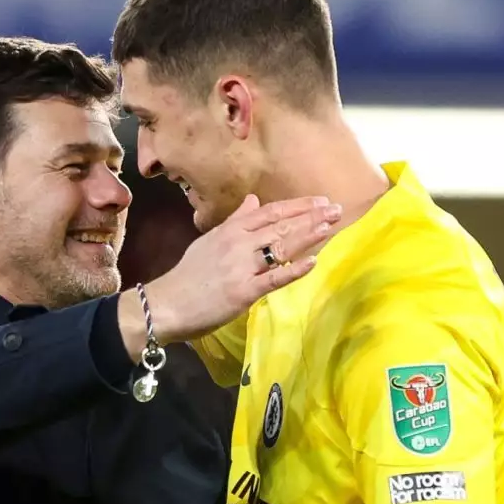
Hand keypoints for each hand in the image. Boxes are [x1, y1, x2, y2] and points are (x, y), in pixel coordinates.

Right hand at [118, 194, 341, 355]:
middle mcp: (237, 244)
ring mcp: (241, 267)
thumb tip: (253, 200)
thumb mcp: (209, 241)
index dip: (297, 205)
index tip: (320, 200)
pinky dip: (293, 270)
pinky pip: (273, 278)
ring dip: (307, 235)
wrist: (166, 304)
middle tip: (337, 209)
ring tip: (330, 226)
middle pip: (280, 226)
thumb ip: (235, 221)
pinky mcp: (243, 291)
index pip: (270, 212)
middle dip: (311, 217)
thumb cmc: (189, 275)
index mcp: (230, 230)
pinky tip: (312, 262)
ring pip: (280, 247)